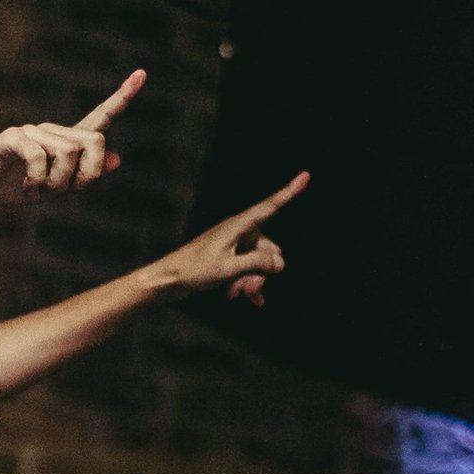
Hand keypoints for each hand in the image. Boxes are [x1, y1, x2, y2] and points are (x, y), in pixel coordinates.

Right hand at [0, 70, 145, 205]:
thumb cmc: (8, 186)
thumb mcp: (50, 189)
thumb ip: (82, 176)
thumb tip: (117, 160)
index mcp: (63, 142)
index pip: (99, 118)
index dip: (121, 97)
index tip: (142, 74)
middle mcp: (51, 130)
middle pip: (94, 142)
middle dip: (87, 174)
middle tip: (66, 191)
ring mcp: (32, 131)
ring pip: (69, 154)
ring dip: (56, 183)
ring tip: (35, 190)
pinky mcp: (13, 137)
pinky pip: (40, 158)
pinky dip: (35, 181)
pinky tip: (25, 187)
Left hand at [158, 172, 309, 305]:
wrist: (166, 280)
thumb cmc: (193, 271)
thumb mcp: (229, 269)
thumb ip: (257, 264)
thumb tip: (281, 262)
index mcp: (237, 226)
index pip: (270, 206)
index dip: (290, 191)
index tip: (306, 175)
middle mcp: (237, 231)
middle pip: (269, 247)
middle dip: (265, 270)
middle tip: (249, 290)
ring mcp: (232, 245)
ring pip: (259, 261)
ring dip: (254, 280)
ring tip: (239, 295)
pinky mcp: (226, 258)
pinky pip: (248, 268)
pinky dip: (248, 282)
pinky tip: (246, 298)